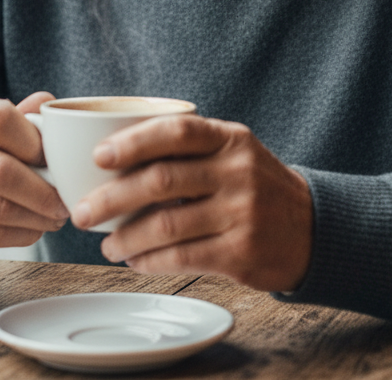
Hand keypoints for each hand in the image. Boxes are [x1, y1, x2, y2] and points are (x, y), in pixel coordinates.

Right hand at [0, 92, 68, 271]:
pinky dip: (20, 235)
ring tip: (55, 217)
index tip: (54, 161)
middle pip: (1, 171)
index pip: (0, 119)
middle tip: (64, 202)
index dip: (34, 142)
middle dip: (42, 192)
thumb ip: (22, 118)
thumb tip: (53, 108)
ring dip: (36, 217)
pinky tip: (33, 229)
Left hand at [70, 116, 312, 292]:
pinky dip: (150, 261)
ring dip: (126, 237)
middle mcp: (238, 171)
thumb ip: (187, 149)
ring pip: (166, 224)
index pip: (177, 131)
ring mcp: (242, 212)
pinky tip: (135, 261)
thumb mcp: (232, 152)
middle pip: (162, 179)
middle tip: (81, 211)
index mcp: (229, 138)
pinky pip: (182, 257)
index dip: (133, 142)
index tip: (97, 156)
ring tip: (106, 244)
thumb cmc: (252, 186)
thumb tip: (112, 158)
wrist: (310, 228)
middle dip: (112, 197)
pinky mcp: (241, 252)